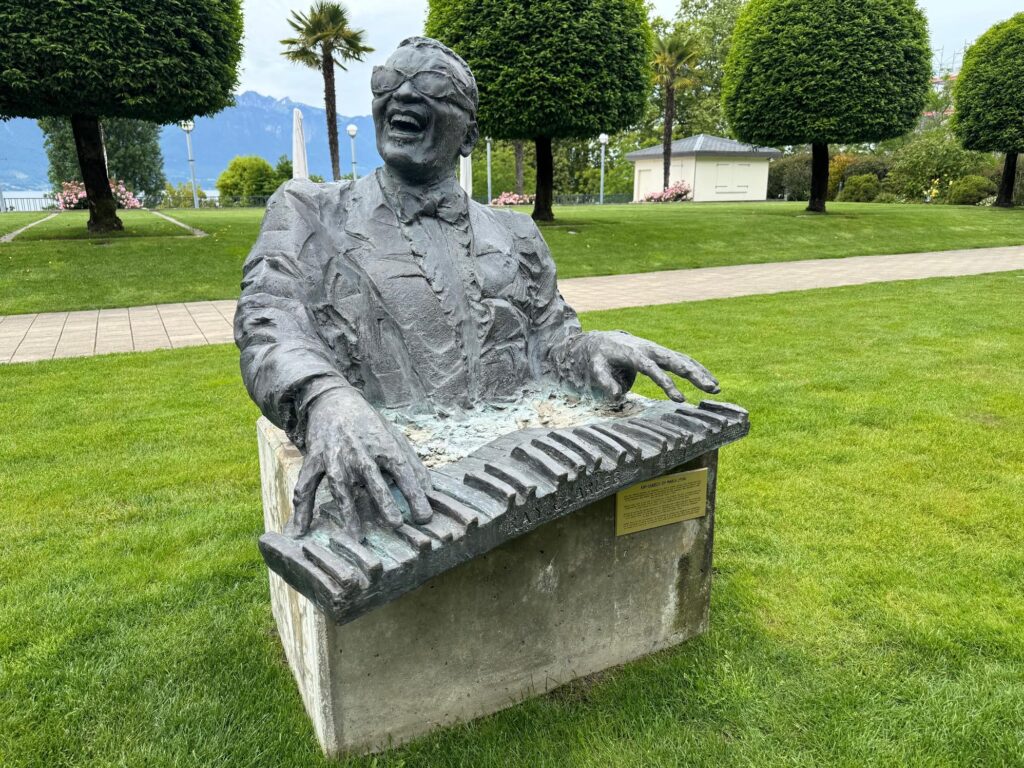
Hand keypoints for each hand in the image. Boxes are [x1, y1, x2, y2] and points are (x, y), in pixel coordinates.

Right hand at [292, 388, 432, 534]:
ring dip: (348, 512)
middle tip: (396, 524)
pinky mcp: (314, 460)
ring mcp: (334, 456)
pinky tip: (299, 532)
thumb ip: (412, 464)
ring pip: (340, 486)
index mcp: (383, 445)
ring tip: (357, 537)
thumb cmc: (369, 426)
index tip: (425, 517)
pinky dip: (301, 510)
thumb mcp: (395, 438)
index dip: (414, 493)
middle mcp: (359, 451)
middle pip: (373, 479)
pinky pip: (305, 487)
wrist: (333, 401)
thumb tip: (430, 493)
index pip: (403, 470)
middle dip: (384, 501)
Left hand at [580, 331, 719, 402]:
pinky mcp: (662, 354)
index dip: (666, 384)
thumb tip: (617, 397)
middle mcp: (650, 350)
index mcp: (634, 354)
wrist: (604, 340)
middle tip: (710, 388)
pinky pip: (683, 360)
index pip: (653, 369)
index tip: (679, 399)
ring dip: (700, 372)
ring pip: (683, 359)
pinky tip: (710, 380)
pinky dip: (697, 369)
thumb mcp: (595, 368)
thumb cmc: (599, 357)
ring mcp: (658, 350)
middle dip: (694, 375)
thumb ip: (605, 381)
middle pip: (675, 361)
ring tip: (716, 388)